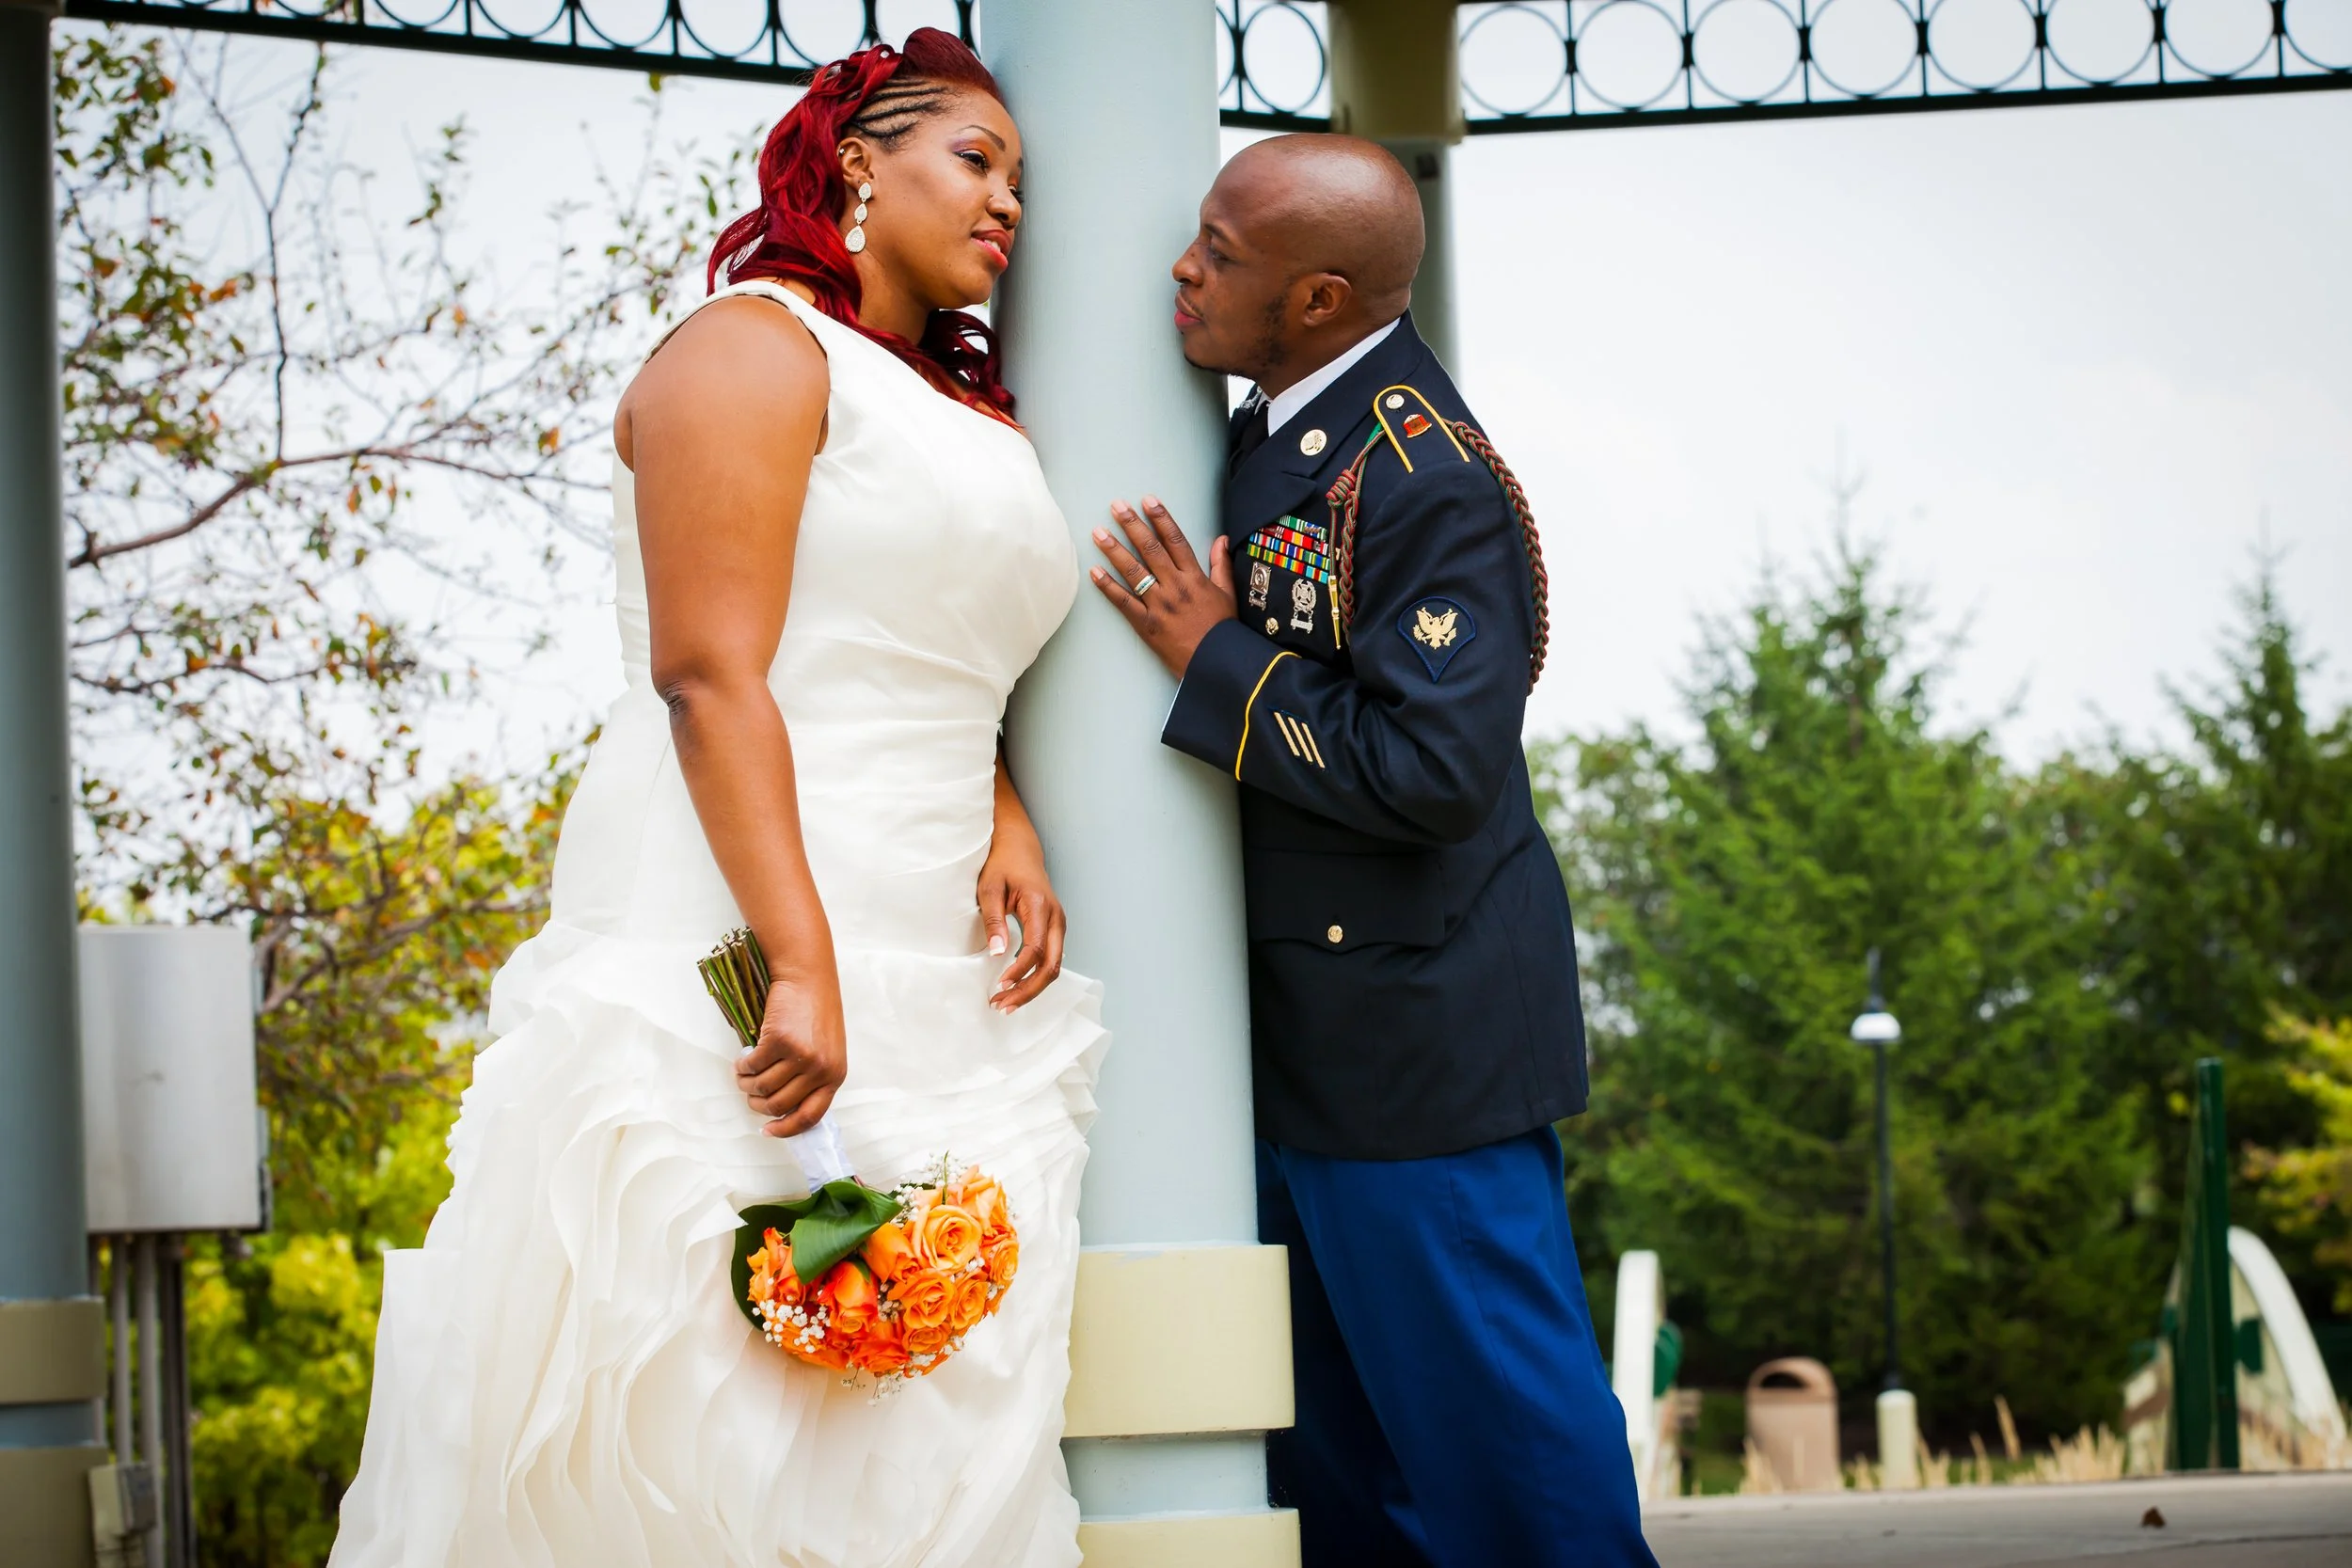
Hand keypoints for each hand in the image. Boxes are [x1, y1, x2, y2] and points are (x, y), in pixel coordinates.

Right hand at [735, 970, 847, 1137]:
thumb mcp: (826, 1051)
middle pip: (779, 1105)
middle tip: (750, 1093)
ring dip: (746, 1084)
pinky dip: (742, 1065)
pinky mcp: (779, 1040)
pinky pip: (752, 1065)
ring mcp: (800, 1055)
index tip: (768, 1130)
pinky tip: (742, 1060)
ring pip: (763, 1087)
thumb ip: (812, 1078)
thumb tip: (782, 1108)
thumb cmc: (815, 1013)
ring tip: (743, 1074)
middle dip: (758, 1104)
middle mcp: (820, 1069)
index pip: (810, 1117)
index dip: (786, 1129)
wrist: (808, 978)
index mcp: (835, 1076)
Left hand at [977, 817, 1066, 1012]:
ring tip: (1006, 1002)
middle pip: (1052, 965)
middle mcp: (1056, 917)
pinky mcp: (1055, 929)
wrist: (1019, 847)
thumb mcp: (989, 888)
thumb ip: (994, 921)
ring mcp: (1059, 924)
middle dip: (1028, 990)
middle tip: (1002, 1005)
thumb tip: (997, 953)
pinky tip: (1016, 987)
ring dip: (1032, 988)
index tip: (999, 986)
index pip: (1036, 949)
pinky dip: (1035, 977)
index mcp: (1040, 905)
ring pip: (1054, 966)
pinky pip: (1051, 959)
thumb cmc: (1002, 865)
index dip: (1019, 971)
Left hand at [1090, 496, 1235, 678]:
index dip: (1161, 518)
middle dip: (1132, 525)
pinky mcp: (1146, 624)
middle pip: (1150, 549)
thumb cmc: (1223, 630)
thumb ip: (1221, 565)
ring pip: (1133, 571)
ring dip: (1114, 550)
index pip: (1175, 540)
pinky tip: (1094, 571)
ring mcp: (1159, 605)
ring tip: (1098, 532)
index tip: (1148, 501)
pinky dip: (1108, 587)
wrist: (1216, 663)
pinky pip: (1123, 602)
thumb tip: (1221, 539)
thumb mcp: (1227, 594)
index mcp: (1195, 577)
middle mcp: (1175, 587)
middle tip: (1116, 506)